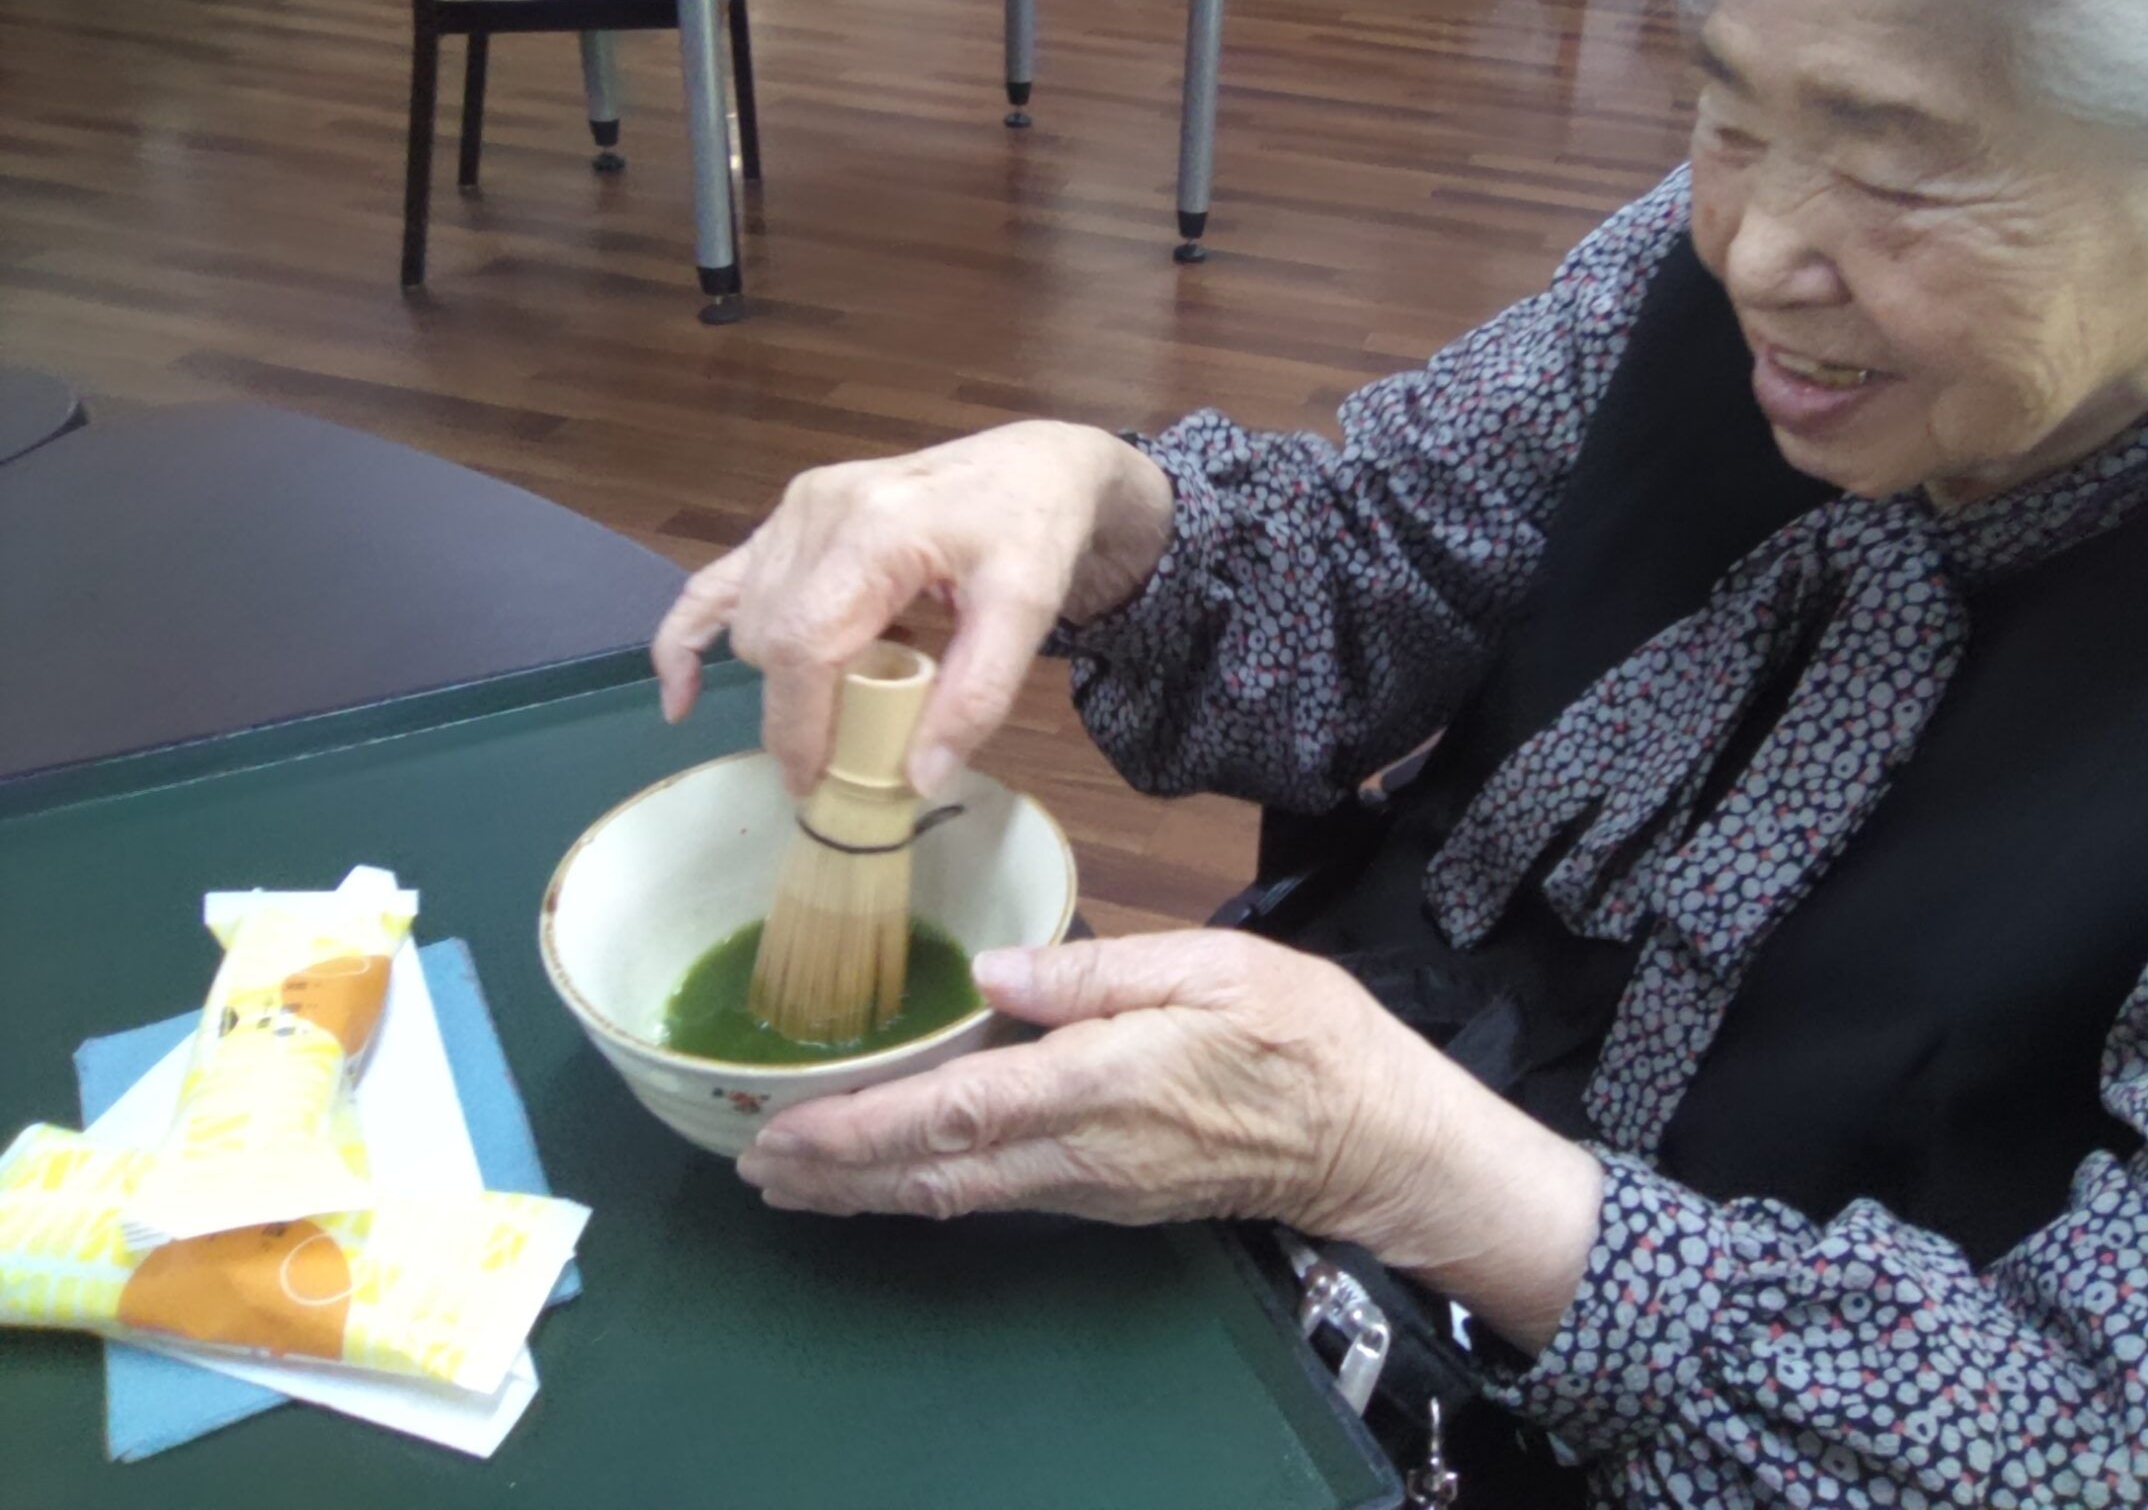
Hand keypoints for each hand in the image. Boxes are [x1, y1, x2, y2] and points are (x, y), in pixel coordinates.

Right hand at [650, 422, 1173, 795]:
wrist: (1031, 466)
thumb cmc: (1035, 532)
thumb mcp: (1028, 614)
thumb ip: (977, 696)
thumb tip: (917, 778)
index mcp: (875, 531)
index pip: (805, 645)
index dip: (799, 725)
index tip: (812, 785)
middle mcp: (819, 511)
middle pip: (769, 638)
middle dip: (792, 713)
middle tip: (840, 763)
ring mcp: (798, 507)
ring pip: (747, 619)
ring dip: (776, 678)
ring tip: (835, 711)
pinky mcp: (793, 513)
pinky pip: (717, 581)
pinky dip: (690, 636)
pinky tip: (682, 695)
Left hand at [736, 931, 1604, 1350]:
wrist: (1377, 1138)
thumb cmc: (1307, 1036)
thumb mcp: (1216, 966)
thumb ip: (1100, 972)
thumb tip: (995, 974)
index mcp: (1098, 1086)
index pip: (952, 1114)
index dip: (856, 1129)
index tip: (781, 1129)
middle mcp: (1079, 1155)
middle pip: (932, 1175)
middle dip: (834, 1175)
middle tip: (754, 1165)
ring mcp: (1092, 1188)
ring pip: (956, 1197)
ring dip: (868, 1188)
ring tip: (796, 1175)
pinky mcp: (1109, 1199)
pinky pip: (995, 1198)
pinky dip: (926, 1187)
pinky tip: (896, 1173)